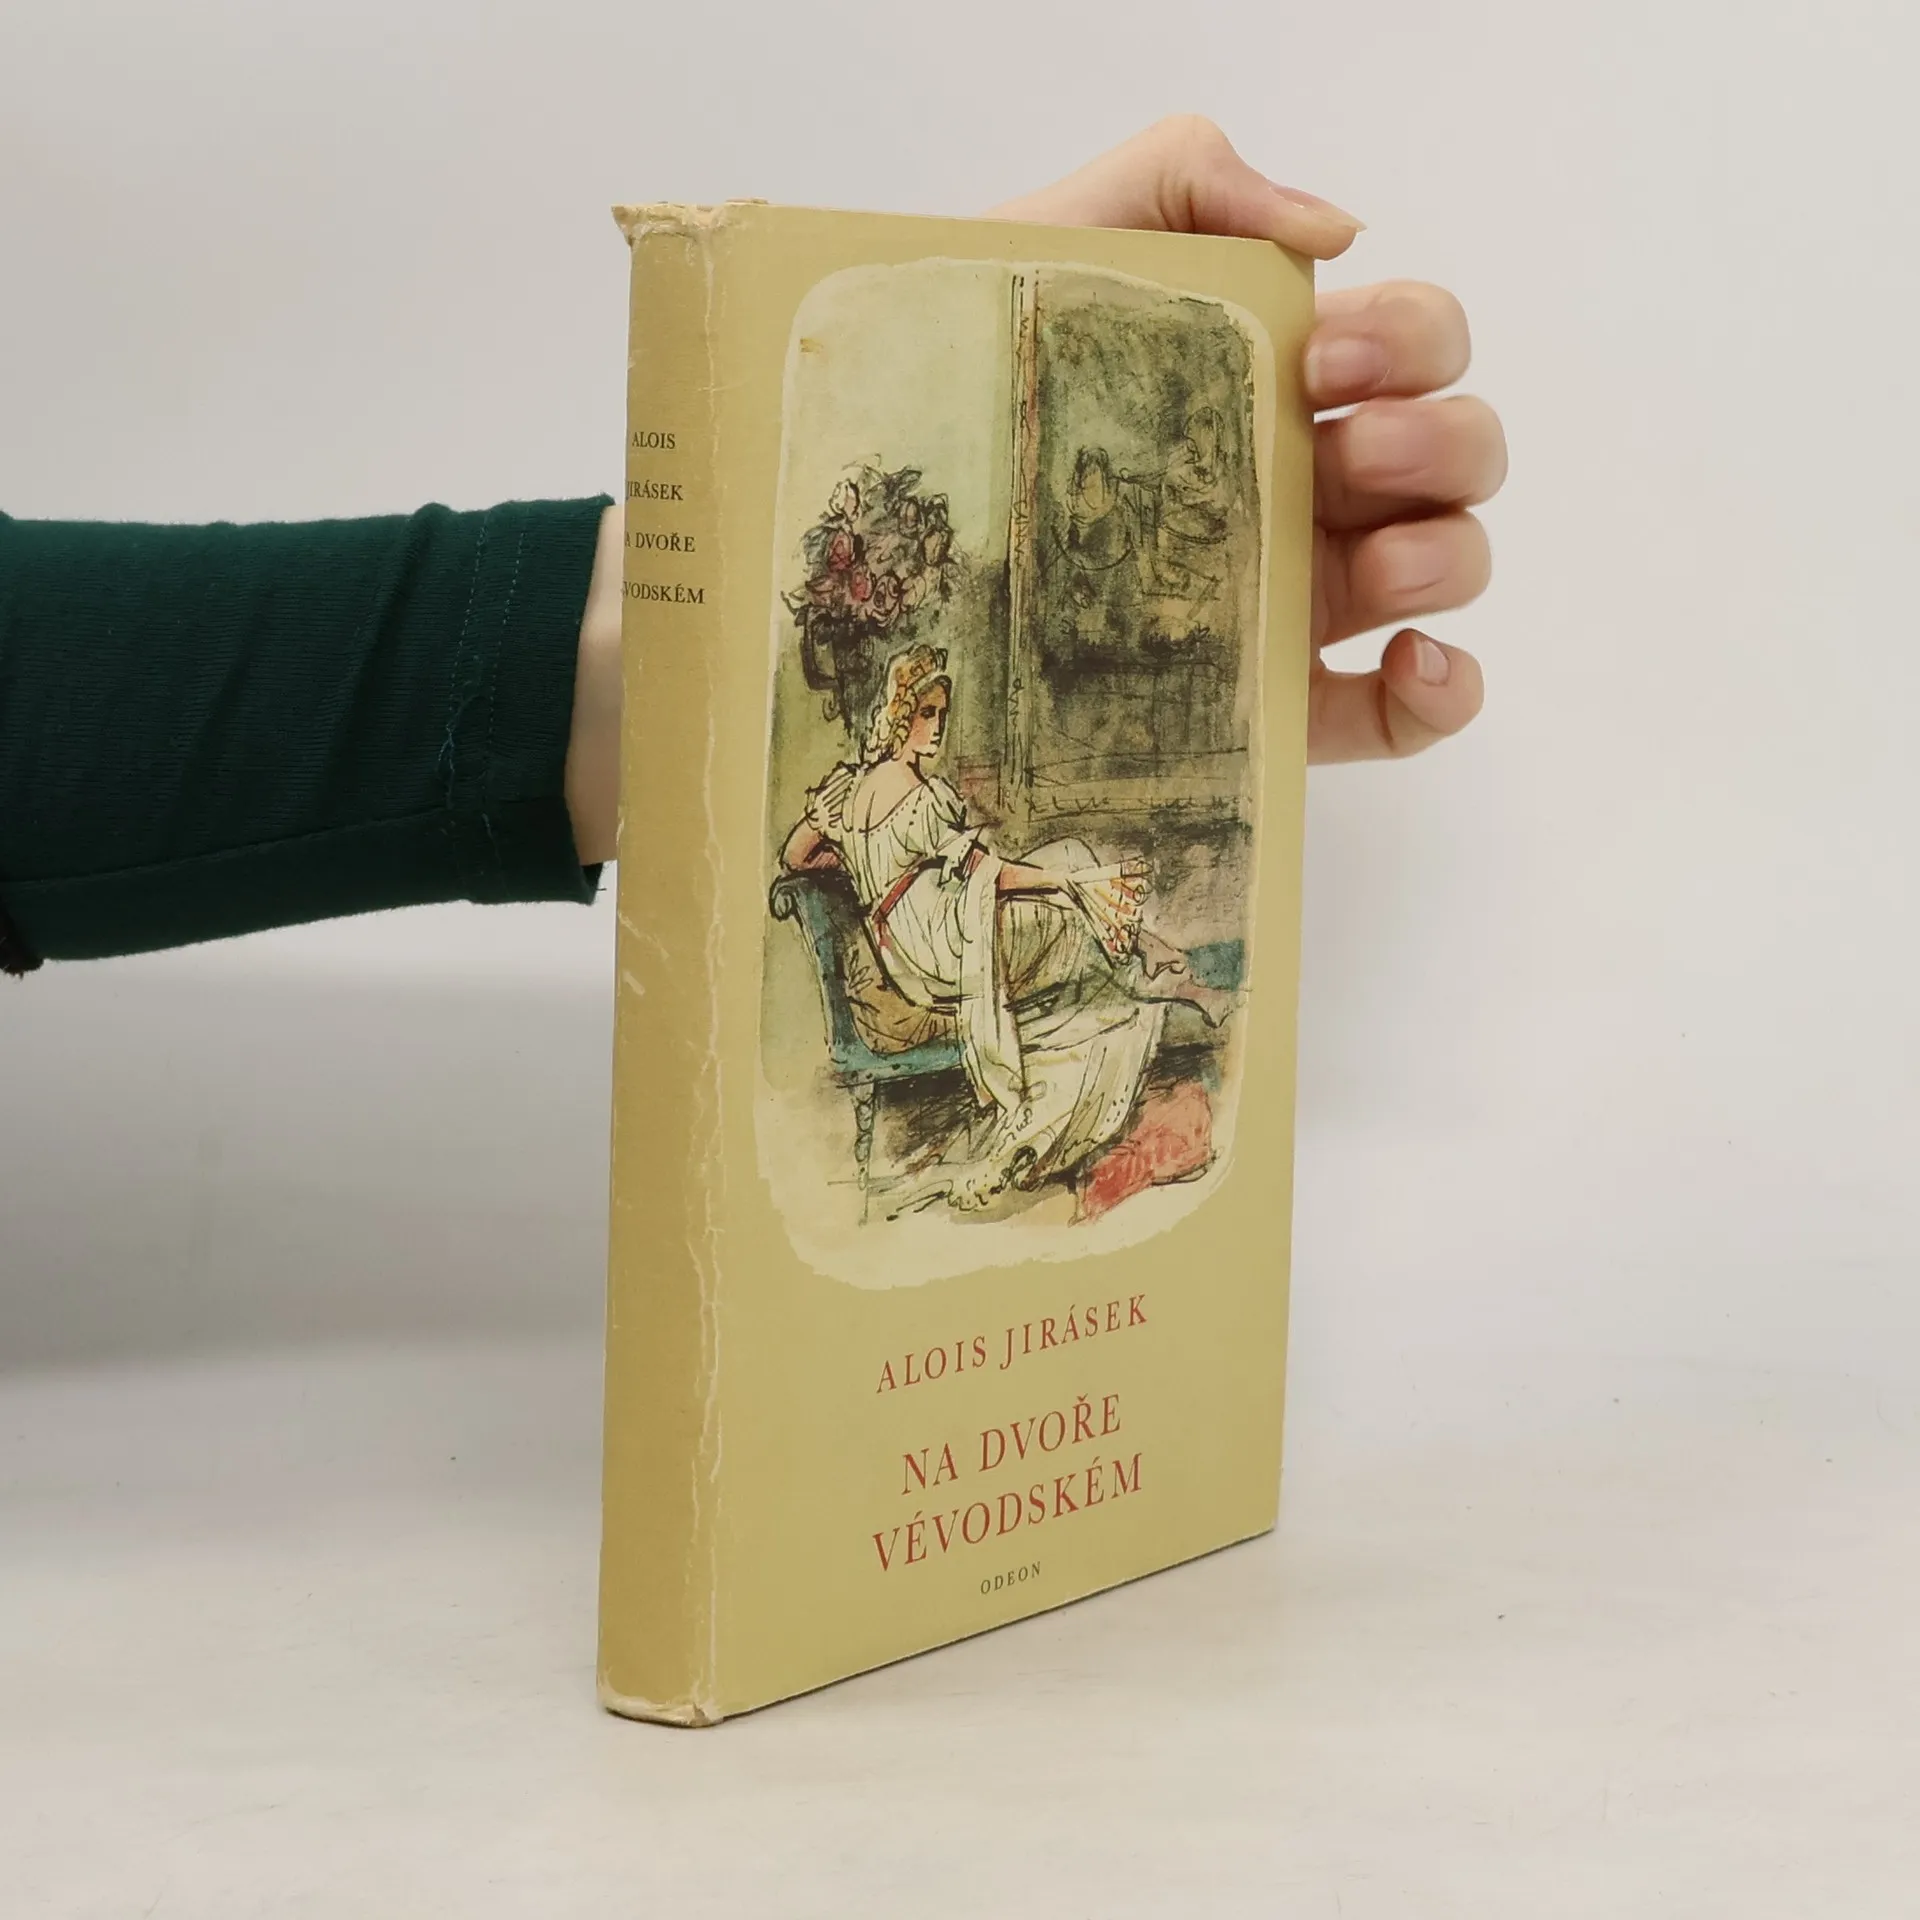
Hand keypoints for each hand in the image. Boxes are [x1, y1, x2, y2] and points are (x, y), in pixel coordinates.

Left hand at [991, 118, 1504, 762]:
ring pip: (1448, 567)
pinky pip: (1400, 715)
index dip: (1412, 341)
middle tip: (1346, 445)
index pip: (1415, 345)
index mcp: (1277, 380)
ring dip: (1449, 557)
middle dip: (1440, 440)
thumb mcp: (1059, 236)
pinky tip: (1414, 664)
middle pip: (1457, 455)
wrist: (864, 506)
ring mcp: (1298, 597)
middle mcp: (1306, 486)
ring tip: (1375, 565)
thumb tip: (1338, 232)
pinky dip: (1446, 690)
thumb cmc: (964, 370)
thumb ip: (1187, 180)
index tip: (1323, 357)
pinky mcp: (1274, 706)